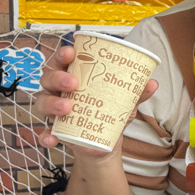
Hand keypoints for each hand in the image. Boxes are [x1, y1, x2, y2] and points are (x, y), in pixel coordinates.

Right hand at [33, 45, 157, 157]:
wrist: (104, 142)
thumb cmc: (109, 112)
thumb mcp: (124, 102)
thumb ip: (136, 93)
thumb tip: (152, 83)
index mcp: (74, 76)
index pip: (63, 60)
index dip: (63, 54)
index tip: (70, 52)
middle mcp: (59, 90)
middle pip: (49, 78)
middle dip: (58, 77)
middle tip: (73, 83)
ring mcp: (54, 110)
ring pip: (42, 101)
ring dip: (52, 103)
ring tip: (67, 107)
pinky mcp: (55, 131)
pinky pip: (44, 133)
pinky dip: (46, 136)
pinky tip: (52, 138)